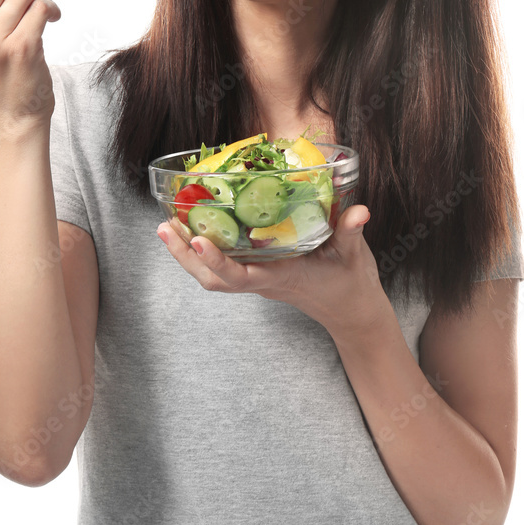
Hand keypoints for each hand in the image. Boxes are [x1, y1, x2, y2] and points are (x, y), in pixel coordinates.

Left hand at [157, 204, 391, 337]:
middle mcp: (263, 281)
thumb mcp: (353, 256)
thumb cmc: (350, 284)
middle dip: (185, 256)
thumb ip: (352, 232)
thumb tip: (359, 212)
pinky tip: (194, 229)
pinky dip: (203, 251)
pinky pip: (223, 268)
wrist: (351, 313)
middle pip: (212, 279)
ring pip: (212, 277)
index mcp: (281, 277)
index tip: (197, 239)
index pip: (240, 276)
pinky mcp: (259, 274)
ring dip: (187, 255)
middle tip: (164, 227)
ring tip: (167, 227)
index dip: (216, 260)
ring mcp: (258, 279)